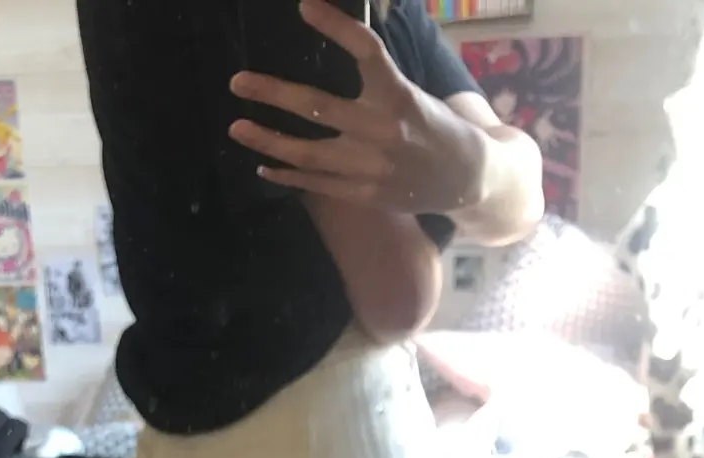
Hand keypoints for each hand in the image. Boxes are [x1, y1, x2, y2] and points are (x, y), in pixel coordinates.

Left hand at [229, 0, 485, 214]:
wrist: (465, 178)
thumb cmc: (434, 126)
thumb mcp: (412, 92)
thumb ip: (375, 78)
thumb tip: (340, 44)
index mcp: (398, 96)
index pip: (364, 51)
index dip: (334, 26)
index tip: (305, 7)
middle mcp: (381, 131)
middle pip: (316, 107)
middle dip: (273, 93)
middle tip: (237, 82)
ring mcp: (369, 167)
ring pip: (307, 152)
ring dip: (267, 140)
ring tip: (237, 128)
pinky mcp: (363, 193)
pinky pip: (316, 183)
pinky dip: (287, 174)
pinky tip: (265, 165)